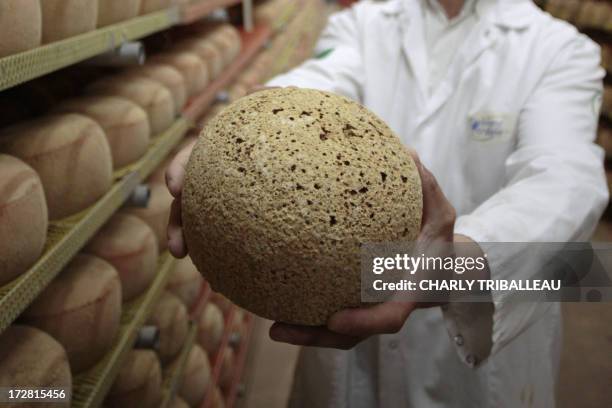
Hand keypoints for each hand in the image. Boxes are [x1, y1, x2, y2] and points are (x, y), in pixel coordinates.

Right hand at [165, 86, 278, 257]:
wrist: (301, 132)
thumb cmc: (291, 115)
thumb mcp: (286, 105)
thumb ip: (272, 98)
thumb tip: (257, 88)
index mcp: (223, 146)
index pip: (195, 156)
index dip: (180, 170)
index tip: (173, 188)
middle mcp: (221, 172)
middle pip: (192, 197)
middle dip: (179, 222)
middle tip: (177, 247)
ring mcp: (232, 194)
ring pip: (205, 219)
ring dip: (194, 242)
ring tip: (193, 264)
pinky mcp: (248, 211)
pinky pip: (234, 231)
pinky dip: (226, 249)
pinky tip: (231, 272)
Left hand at [269, 150, 456, 348]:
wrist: (442, 270)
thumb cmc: (438, 241)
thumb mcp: (441, 215)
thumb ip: (428, 188)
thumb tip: (407, 155)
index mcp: (407, 292)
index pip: (389, 317)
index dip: (363, 322)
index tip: (334, 319)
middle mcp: (384, 307)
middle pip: (350, 334)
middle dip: (316, 335)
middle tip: (278, 330)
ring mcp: (368, 310)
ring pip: (337, 333)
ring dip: (305, 333)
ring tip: (273, 328)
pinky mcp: (355, 304)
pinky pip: (330, 313)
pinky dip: (307, 316)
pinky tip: (277, 305)